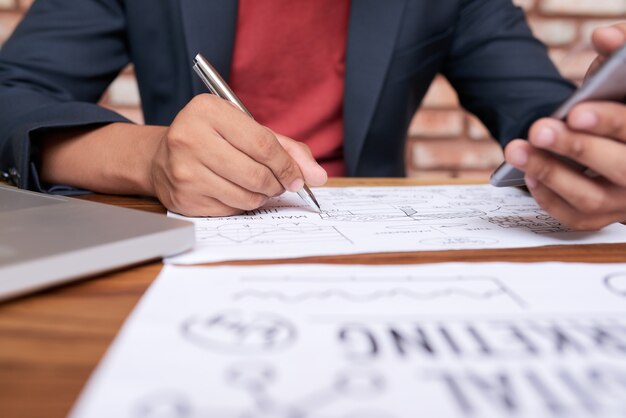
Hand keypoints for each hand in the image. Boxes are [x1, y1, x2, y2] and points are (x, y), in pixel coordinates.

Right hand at [149, 94, 326, 215]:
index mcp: (207, 111)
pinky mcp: (184, 198)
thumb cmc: (212, 138)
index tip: (298, 177)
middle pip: (256, 174)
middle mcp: (190, 138)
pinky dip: (243, 204)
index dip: (287, 165)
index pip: (263, 144)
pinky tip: (235, 191)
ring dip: (263, 196)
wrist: (162, 157)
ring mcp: (184, 171)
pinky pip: (231, 209)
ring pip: (246, 196)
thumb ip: (286, 148)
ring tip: (259, 186)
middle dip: (278, 184)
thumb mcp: (245, 128)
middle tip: (280, 183)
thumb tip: (318, 176)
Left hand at [504, 23, 625, 230]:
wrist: (613, 139)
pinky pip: (573, 217)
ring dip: (549, 173)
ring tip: (516, 149)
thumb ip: (618, 53)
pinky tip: (527, 173)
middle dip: (575, 148)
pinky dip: (547, 197)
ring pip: (590, 197)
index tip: (574, 112)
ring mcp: (625, 200)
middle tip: (538, 129)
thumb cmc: (616, 106)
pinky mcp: (602, 217)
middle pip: (620, 167)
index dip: (609, 121)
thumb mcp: (619, 81)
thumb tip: (603, 34)